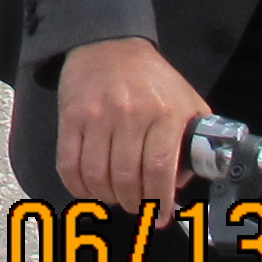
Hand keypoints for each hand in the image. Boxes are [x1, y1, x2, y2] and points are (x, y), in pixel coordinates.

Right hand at [55, 37, 211, 212]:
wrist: (110, 44)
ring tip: (115, 197)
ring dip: (106, 196)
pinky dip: (77, 186)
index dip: (159, 201)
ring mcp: (97, 115)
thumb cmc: (152, 79)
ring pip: (97, 174)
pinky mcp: (71, 116)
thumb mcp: (187, 102)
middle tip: (137, 207)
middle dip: (133, 203)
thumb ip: (192, 142)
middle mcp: (131, 114)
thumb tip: (180, 184)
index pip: (159, 169)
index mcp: (165, 113)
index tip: (161, 217)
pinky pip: (68, 163)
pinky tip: (88, 189)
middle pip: (126, 177)